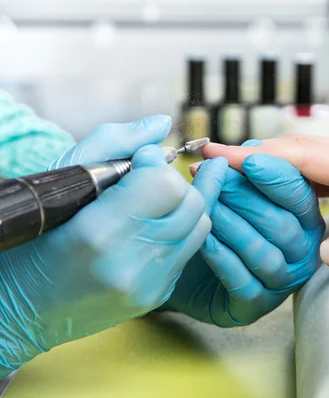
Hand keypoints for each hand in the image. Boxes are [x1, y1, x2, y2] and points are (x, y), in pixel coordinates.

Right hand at [0, 116, 213, 376]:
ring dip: (185, 202)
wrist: (23, 308)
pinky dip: (181, 228)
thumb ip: (112, 143)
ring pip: (200, 226)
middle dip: (175, 180)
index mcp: (99, 234)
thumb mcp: (59, 181)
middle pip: (191, 204)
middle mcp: (130, 265)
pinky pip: (190, 249)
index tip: (138, 159)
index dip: (154, 163)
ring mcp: (147, 286)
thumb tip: (162, 124)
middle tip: (149, 175)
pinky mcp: (156, 296)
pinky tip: (159, 219)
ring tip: (160, 192)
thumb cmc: (33, 236)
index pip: (165, 185)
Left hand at [165, 141, 324, 326]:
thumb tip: (236, 149)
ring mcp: (282, 283)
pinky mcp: (255, 307)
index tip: (246, 157)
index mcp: (305, 221)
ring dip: (232, 226)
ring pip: (264, 253)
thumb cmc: (215, 224)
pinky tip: (203, 239)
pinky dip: (223, 258)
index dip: (275, 175)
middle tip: (213, 174)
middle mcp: (302, 253)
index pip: (300, 196)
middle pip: (282, 224)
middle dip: (245, 196)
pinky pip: (244, 282)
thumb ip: (241, 172)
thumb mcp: (232, 192)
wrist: (185, 267)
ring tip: (204, 205)